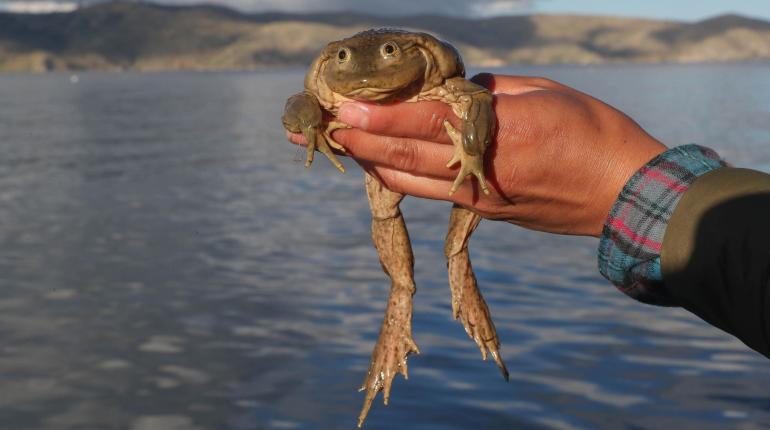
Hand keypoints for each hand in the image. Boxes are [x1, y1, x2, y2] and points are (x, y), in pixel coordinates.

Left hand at [286, 74, 665, 236]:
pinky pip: (431, 193)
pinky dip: (402, 178)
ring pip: (411, 181)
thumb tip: (452, 93)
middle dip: (360, 140)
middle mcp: (480, 170)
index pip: (424, 122)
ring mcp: (479, 198)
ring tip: (343, 146)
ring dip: (373, 163)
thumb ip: (490, 92)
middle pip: (405, 157)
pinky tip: (384, 167)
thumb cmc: (595, 133)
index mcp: (499, 132)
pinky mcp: (484, 212)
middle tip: (323, 128)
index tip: (341, 108)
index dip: (378, 115)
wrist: (625, 197)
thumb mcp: (544, 93)